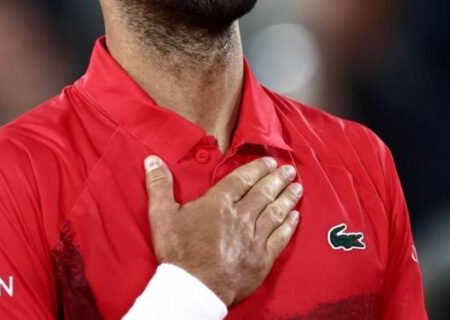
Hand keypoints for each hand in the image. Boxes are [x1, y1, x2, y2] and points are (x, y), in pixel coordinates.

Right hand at [143, 155, 302, 305]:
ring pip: (275, 212)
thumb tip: (152, 161)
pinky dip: (289, 226)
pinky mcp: (262, 258)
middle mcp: (241, 217)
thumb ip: (159, 186)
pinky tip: (295, 217)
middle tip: (289, 170)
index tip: (270, 162)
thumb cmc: (178, 253)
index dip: (258, 168)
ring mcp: (254, 238)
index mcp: (219, 203)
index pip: (243, 179)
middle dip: (278, 179)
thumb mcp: (162, 216)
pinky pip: (280, 238)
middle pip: (264, 192)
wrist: (193, 289)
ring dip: (287, 198)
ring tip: (297, 188)